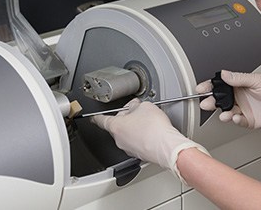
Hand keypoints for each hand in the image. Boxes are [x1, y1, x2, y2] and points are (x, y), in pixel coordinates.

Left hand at [90, 98, 208, 182]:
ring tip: (148, 123)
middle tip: (137, 112)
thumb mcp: (145, 106)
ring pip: (128, 135)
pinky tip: (153, 132)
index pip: (101, 120)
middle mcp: (119, 140)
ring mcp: (129, 149)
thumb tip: (136, 107)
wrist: (167, 147)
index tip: (93, 117)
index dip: (96, 117)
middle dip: (126, 119)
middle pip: (117, 126)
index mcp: (116, 126)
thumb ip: (136, 105)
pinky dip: (142, 137)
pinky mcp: (139, 155)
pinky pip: (137, 143)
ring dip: (135, 128)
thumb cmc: (155, 129)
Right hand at [196, 70, 260, 127]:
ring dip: (223, 114)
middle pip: (219, 100)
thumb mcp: (258, 79)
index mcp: (238, 85)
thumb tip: (224, 74)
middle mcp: (238, 97)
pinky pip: (238, 121)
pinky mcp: (248, 120)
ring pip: (226, 112)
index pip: (220, 86)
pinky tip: (236, 117)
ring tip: (225, 114)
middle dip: (210, 102)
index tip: (201, 88)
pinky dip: (235, 120)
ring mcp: (242, 109)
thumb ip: (239, 78)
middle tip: (206, 104)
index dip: (209, 87)